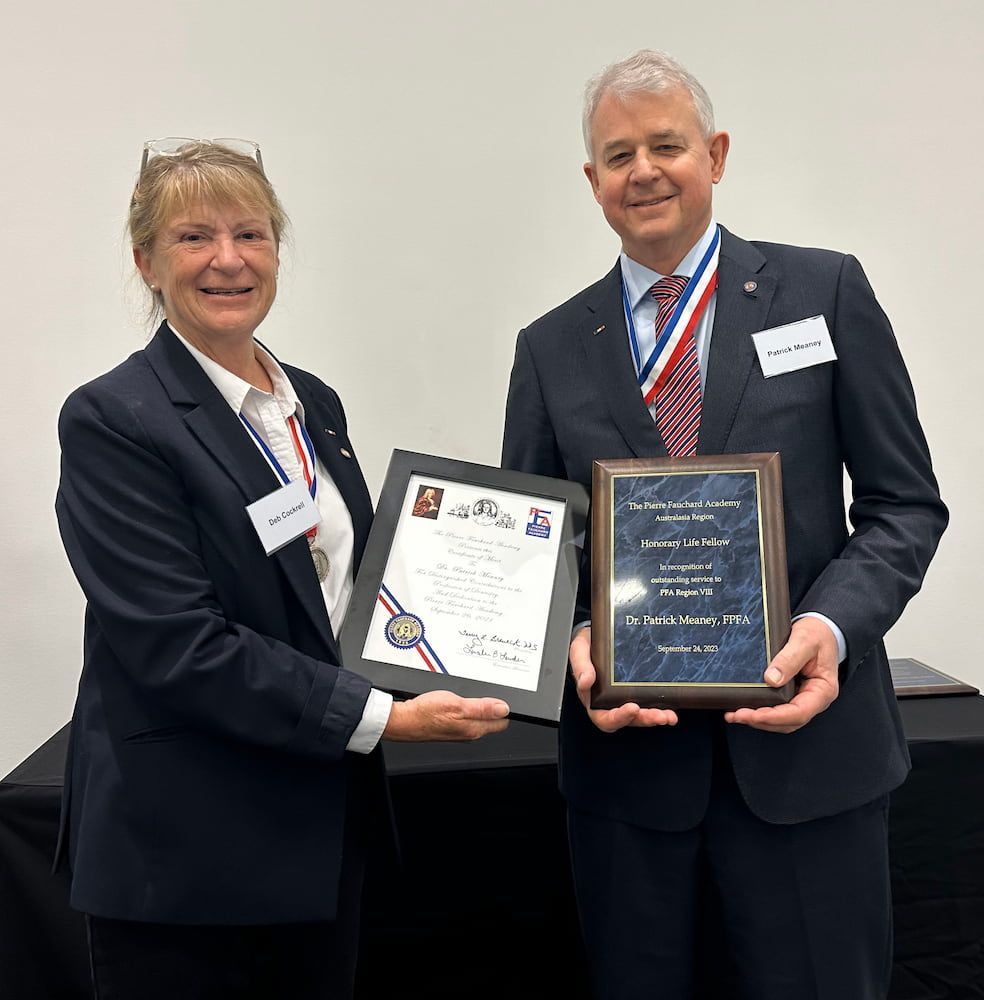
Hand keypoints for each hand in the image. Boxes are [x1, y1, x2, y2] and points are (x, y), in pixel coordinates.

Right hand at [382, 690, 509, 741]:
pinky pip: (466, 717)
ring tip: (477, 695)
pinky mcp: (450, 727)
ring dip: (481, 707)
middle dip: (495, 708)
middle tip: (491, 693)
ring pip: (478, 718)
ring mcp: (459, 731)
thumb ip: (482, 707)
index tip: (504, 697)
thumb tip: (504, 708)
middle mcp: (469, 733)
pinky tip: (460, 700)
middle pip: (491, 721)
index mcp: (474, 729)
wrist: (403, 721)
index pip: (502, 722)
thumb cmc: (426, 713)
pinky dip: (467, 708)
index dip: (505, 708)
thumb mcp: (457, 704)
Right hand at [570, 628, 677, 731]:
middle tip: (658, 715)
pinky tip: (672, 706)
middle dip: (644, 719)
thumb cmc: (587, 647)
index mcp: (593, 699)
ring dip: (655, 717)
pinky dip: (661, 707)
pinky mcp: (638, 691)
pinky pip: (649, 703)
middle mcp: (610, 703)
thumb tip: (585, 682)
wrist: (599, 635)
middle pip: (628, 720)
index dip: (618, 717)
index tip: (632, 708)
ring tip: (668, 716)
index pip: (604, 717)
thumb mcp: (579, 651)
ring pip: (641, 715)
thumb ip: (580, 666)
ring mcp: (625, 698)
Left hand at [724, 617, 839, 732]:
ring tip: (735, 715)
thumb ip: (789, 658)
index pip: (800, 712)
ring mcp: (801, 698)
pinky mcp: (789, 694)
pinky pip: (775, 708)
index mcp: (823, 690)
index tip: (755, 715)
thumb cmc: (818, 635)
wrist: (820, 629)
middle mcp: (813, 699)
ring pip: (780, 720)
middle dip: (762, 721)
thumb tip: (771, 679)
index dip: (775, 717)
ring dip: (758, 720)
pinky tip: (743, 708)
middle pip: (788, 721)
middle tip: (738, 715)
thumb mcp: (805, 641)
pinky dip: (759, 712)